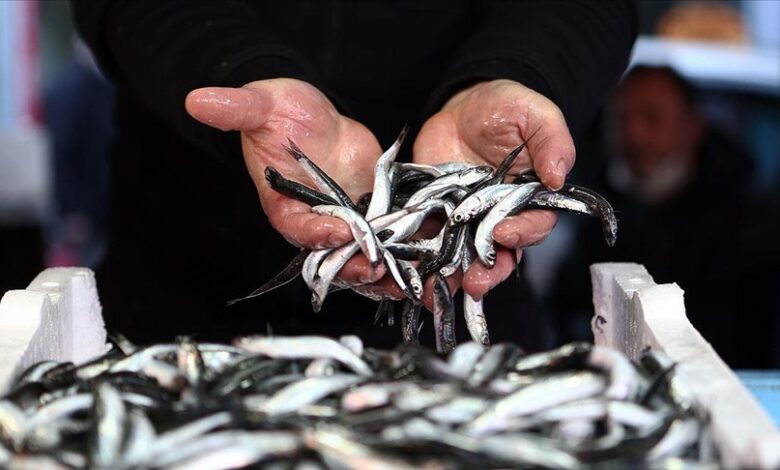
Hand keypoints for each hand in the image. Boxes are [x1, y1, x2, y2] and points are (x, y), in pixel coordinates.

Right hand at [186, 78, 386, 284]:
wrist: (312, 116)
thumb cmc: (281, 112)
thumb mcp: (261, 105)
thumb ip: (237, 108)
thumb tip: (197, 99)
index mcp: (284, 204)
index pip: (295, 227)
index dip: (314, 233)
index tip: (337, 232)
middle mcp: (314, 220)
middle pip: (332, 255)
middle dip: (353, 265)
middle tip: (377, 268)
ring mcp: (345, 220)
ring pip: (361, 254)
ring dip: (383, 269)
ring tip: (406, 279)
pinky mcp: (372, 212)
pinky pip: (387, 237)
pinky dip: (405, 249)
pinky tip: (428, 256)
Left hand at [413, 79, 575, 298]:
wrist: (463, 105)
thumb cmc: (507, 107)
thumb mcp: (535, 115)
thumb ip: (552, 142)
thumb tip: (558, 178)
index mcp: (531, 200)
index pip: (533, 226)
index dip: (521, 234)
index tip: (504, 234)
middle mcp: (501, 217)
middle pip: (500, 255)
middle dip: (488, 272)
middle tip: (474, 282)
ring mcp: (468, 221)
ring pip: (465, 257)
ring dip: (453, 277)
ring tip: (438, 291)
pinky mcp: (439, 217)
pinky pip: (431, 243)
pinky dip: (421, 260)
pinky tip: (411, 273)